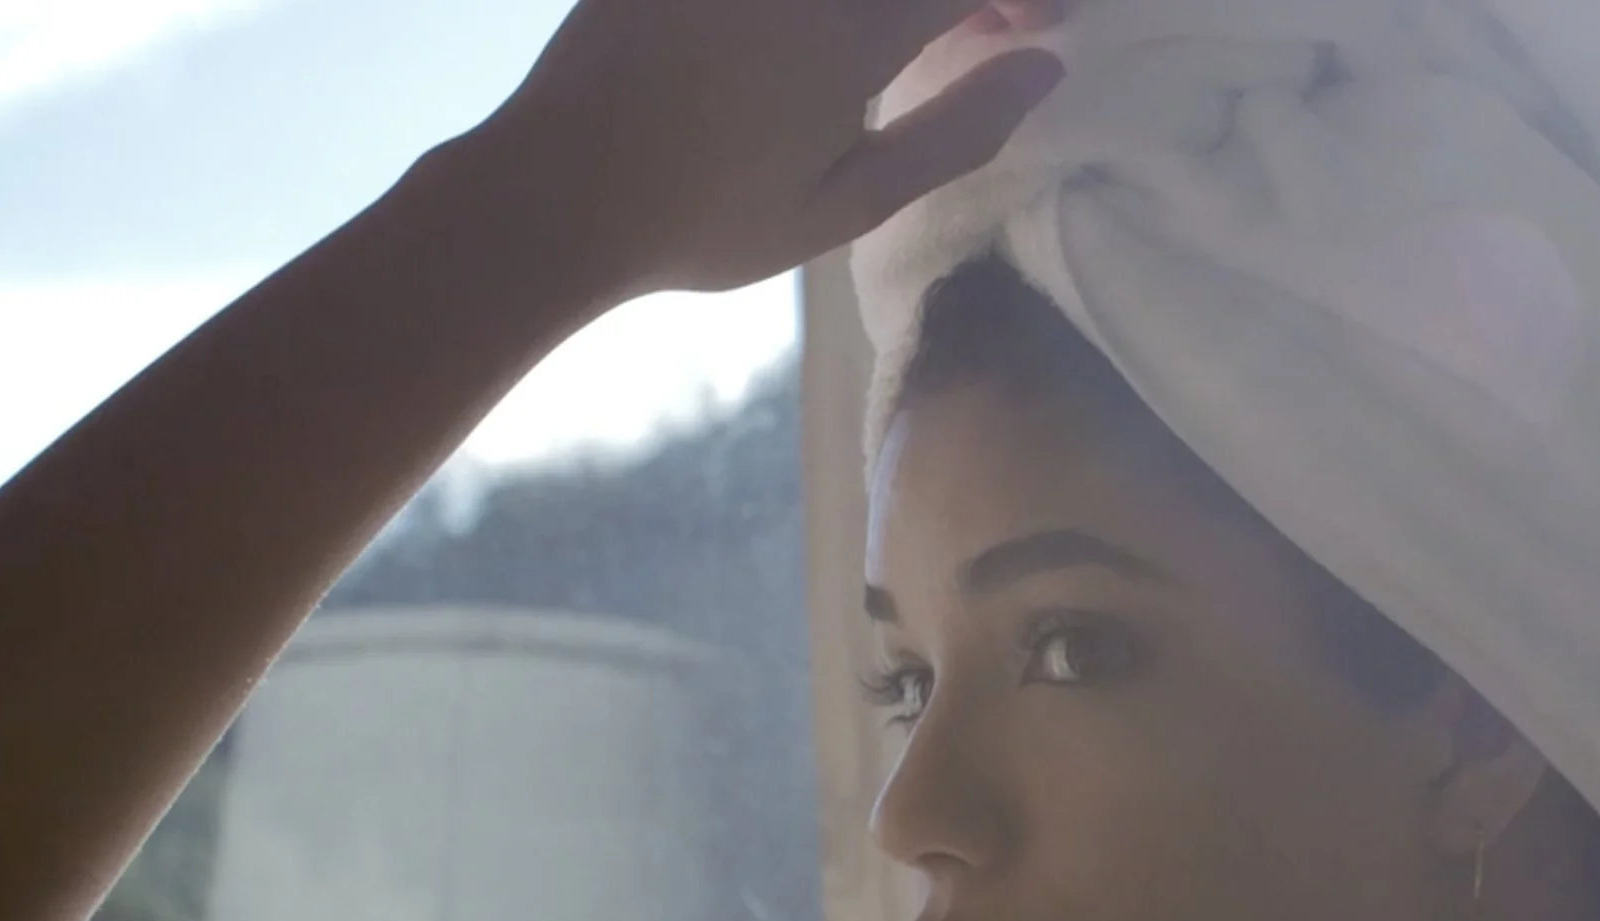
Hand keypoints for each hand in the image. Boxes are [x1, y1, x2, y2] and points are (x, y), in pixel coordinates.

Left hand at [472, 0, 1066, 297]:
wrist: (554, 190)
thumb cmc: (708, 220)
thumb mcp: (847, 206)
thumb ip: (955, 132)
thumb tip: (1045, 68)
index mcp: (851, 34)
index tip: (1039, 30)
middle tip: (974, 30)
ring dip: (898, 0)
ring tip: (901, 35)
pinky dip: (826, 9)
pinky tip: (825, 36)